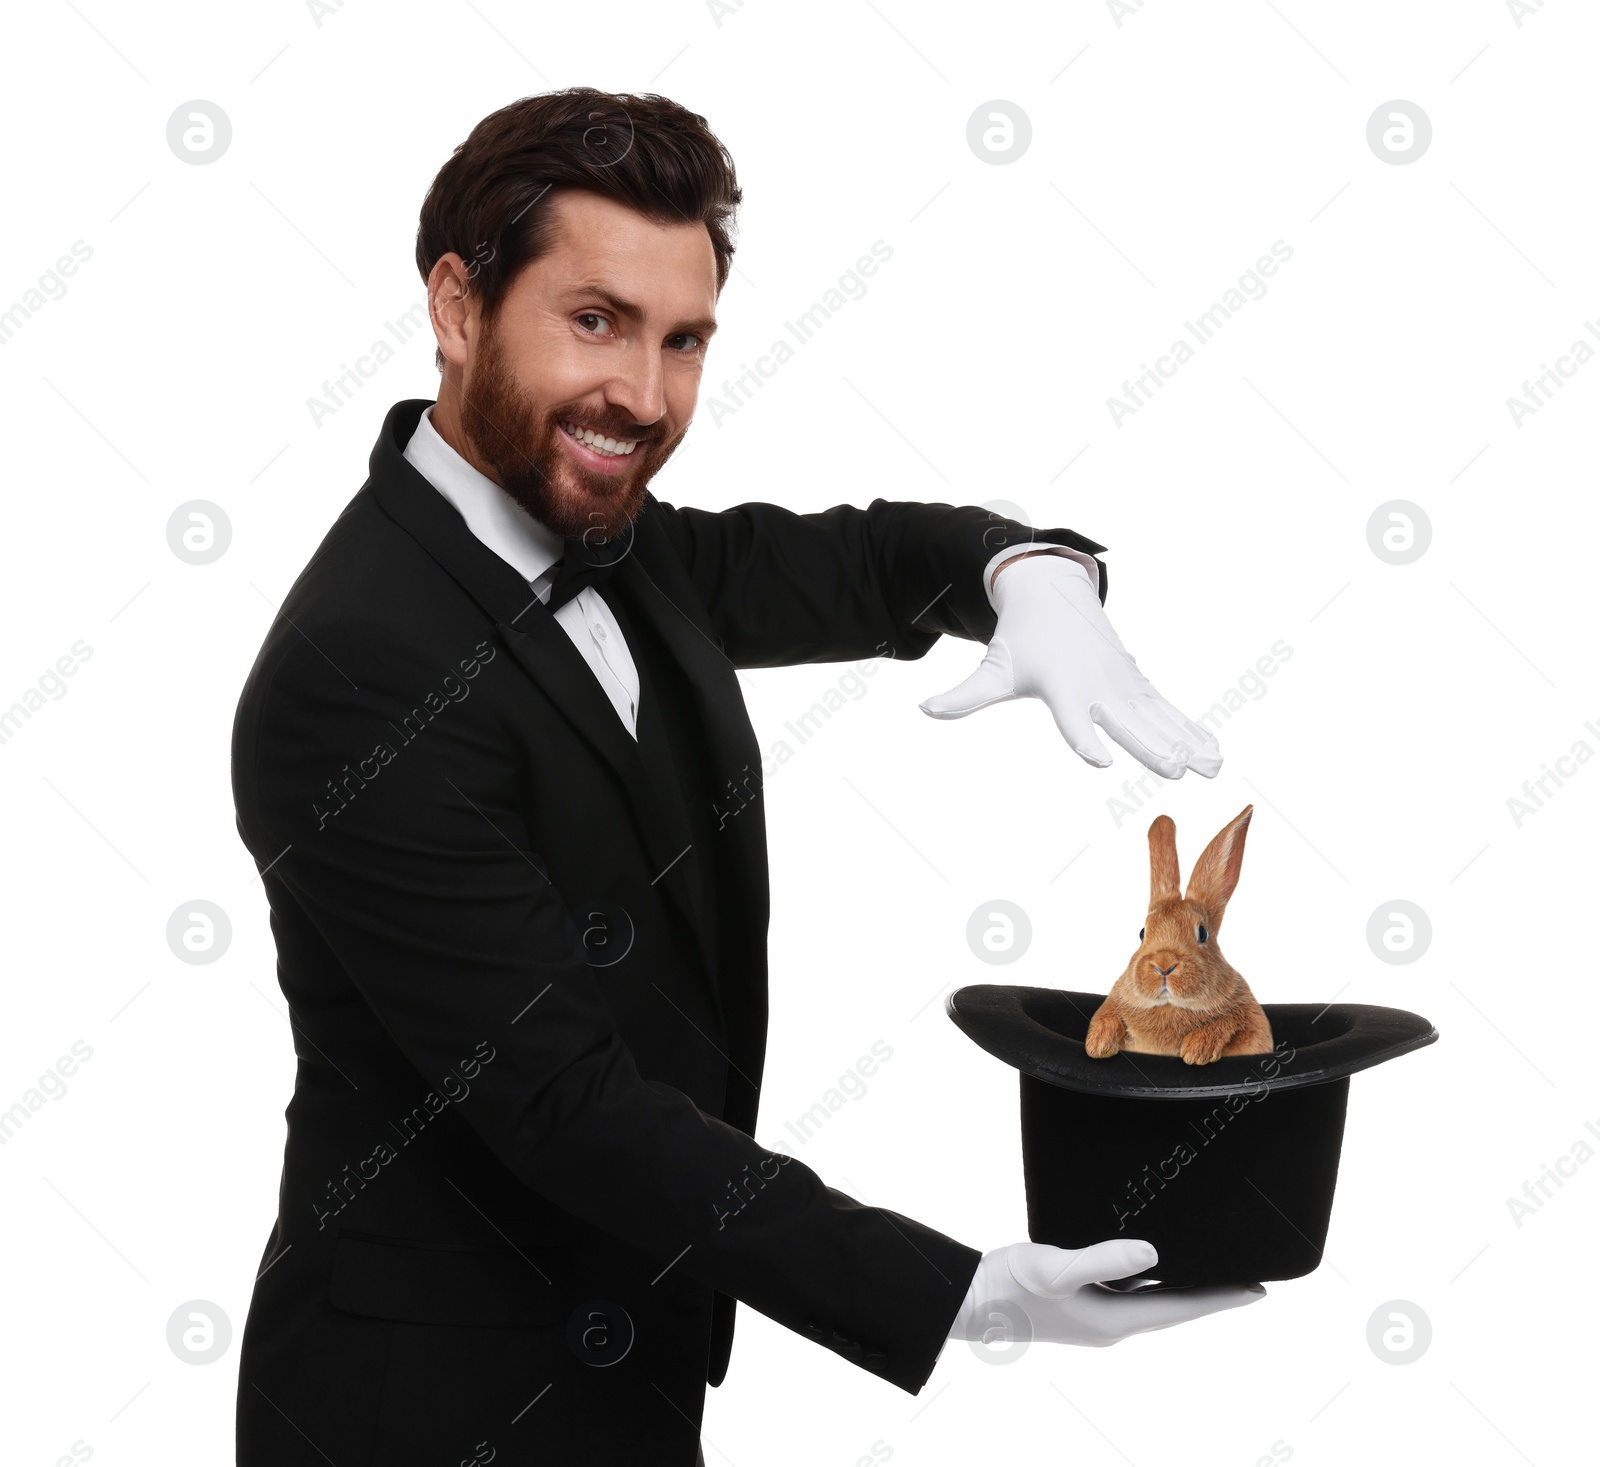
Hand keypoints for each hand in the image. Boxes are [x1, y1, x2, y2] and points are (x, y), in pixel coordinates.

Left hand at [919, 551, 1221, 778]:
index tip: (1099, 760)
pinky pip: (1170, 710)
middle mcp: (1098, 685)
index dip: (1084, 738)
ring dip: (1187, 742)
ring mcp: (1123, 683)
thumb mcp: (991, 668)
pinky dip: (1194, 730)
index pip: (1072, 718)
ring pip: (1159, 717)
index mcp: (1063, 686)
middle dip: (1152, 745)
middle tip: (1174, 770)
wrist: (1052, 591)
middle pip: (1127, 721)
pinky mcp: (1137, 682)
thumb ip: (963, 696)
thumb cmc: (1019, 640)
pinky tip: (1216, 754)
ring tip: (1212, 768)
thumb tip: (924, 708)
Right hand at [947, 1239, 1264, 1345]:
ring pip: (1153, 1300)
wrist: (971, 1301)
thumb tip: (1153, 1254)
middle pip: (1174, 1307)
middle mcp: (1112, 1324)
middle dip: (1208, 1292)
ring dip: (1181, 1286)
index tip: (1258, 1290)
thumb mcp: (1056, 1268)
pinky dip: (1151, 1279)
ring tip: (1209, 1266)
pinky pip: (1130, 1292)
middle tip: (1243, 1275)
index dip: (1220, 1298)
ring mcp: (1096, 1318)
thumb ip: (1104, 1260)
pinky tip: (1152, 1261)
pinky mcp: (1081, 1306)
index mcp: (1114, 1321)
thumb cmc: (1009, 1287)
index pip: (1181, 1308)